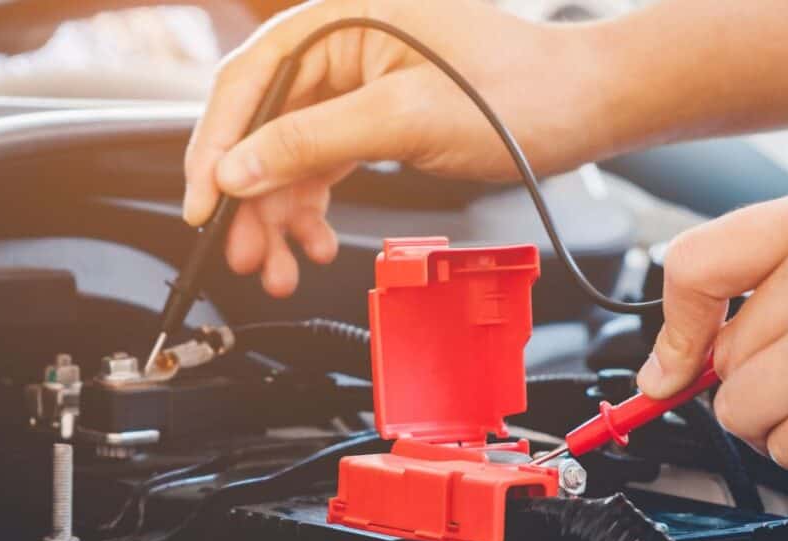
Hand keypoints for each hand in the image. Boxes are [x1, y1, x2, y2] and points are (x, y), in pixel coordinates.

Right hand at [183, 0, 608, 296]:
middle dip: (251, 198)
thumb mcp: (405, 119)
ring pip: (290, 153)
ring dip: (280, 214)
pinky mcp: (373, 113)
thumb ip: (313, 140)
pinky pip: (322, 162)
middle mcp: (340, 42)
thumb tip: (238, 168)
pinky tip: (317, 244)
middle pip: (263, 125)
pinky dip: (314, 207)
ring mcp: (356, 80)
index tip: (203, 206)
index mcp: (339, 17)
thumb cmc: (517, 94)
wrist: (584, 106)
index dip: (216, 147)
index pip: (248, 81)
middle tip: (246, 257)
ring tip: (281, 269)